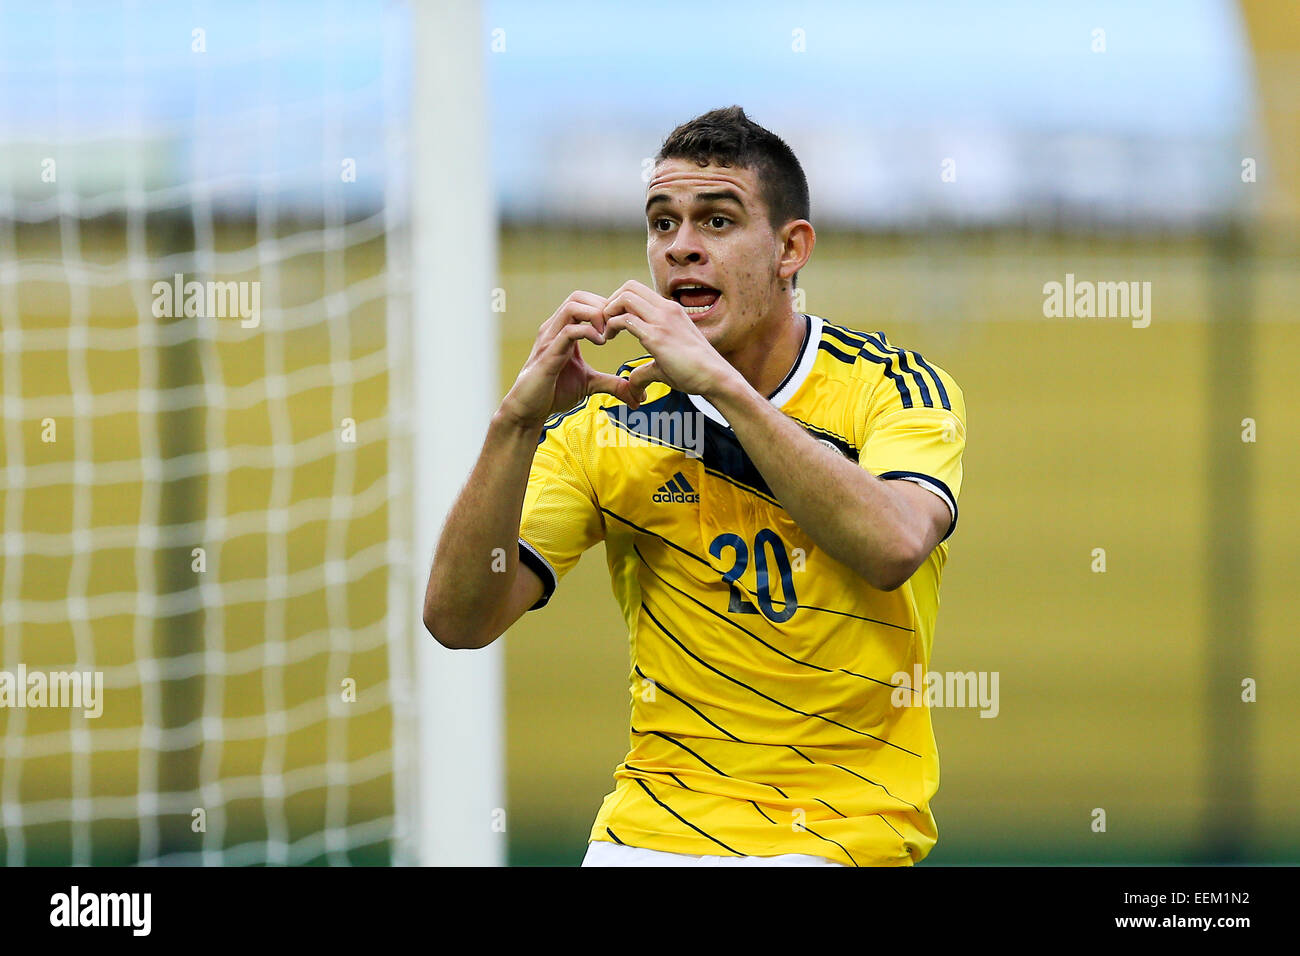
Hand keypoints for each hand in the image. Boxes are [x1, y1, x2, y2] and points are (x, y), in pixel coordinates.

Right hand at [498, 291, 638, 428]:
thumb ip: (612, 383)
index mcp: (564, 330)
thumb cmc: (554, 392)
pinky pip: (568, 332)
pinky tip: (600, 342)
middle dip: (602, 307)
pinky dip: (588, 332)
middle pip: (578, 296)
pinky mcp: (548, 355)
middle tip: (615, 328)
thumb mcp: (590, 384)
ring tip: (607, 334)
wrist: (530, 410)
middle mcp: (554, 329)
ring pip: (572, 306)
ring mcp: (550, 339)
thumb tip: (637, 396)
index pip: (584, 301)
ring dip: (596, 315)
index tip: (619, 326)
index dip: (605, 308)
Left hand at [601, 280, 739, 401]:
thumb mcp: (666, 365)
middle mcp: (666, 309)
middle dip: (610, 302)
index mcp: (670, 310)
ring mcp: (662, 321)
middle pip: (629, 287)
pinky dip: (610, 326)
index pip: (638, 290)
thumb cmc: (695, 372)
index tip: (613, 322)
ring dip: (608, 312)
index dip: (619, 302)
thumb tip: (633, 386)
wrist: (716, 377)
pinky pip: (625, 319)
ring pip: (625, 297)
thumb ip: (646, 370)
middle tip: (605, 323)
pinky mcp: (656, 337)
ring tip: (605, 332)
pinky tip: (608, 340)